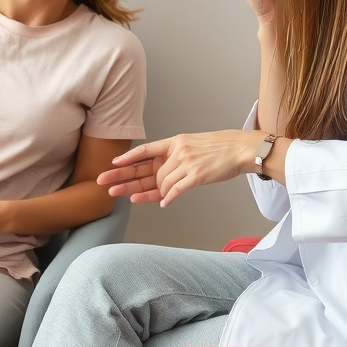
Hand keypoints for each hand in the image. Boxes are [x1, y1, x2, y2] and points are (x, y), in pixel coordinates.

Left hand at [97, 131, 262, 207]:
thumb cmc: (218, 148)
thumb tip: (158, 173)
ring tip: (155, 198)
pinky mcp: (196, 176)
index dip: (127, 158)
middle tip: (107, 187)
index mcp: (174, 142)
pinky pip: (176, 191)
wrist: (239, 148)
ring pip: (162, 183)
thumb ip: (175, 156)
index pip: (145, 150)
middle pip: (146, 169)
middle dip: (124, 179)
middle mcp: (177, 152)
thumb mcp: (192, 144)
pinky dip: (168, 198)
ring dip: (156, 193)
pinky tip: (163, 204)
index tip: (112, 165)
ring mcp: (186, 164)